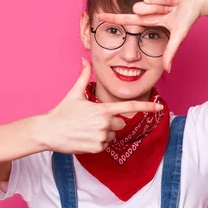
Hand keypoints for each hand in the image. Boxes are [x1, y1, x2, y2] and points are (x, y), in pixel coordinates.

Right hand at [42, 58, 163, 153]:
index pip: (129, 107)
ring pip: (113, 135)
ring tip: (86, 130)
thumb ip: (83, 76)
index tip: (159, 107)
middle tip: (92, 121)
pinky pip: (105, 145)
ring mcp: (101, 136)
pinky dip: (97, 143)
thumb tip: (83, 59)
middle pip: (120, 123)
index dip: (146, 107)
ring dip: (104, 133)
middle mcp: (105, 122)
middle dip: (110, 122)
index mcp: (102, 108)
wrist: (49, 131)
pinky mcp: (97, 148)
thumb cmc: (62, 112)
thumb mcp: (74, 94)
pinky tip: (84, 138)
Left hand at [98, 0, 207, 71]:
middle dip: (156, 10)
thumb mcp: (178, 35)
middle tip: (170, 9)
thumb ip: (170, 52)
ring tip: (173, 0)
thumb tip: (167, 70)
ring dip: (162, 1)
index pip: (128, 20)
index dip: (113, 18)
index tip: (99, 17)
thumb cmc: (189, 16)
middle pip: (139, 9)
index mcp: (149, 19)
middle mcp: (147, 7)